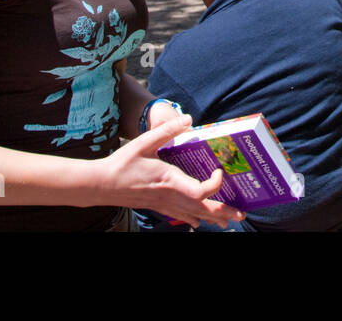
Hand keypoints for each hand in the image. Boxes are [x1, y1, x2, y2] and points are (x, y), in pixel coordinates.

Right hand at [99, 116, 244, 228]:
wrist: (100, 185)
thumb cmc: (121, 164)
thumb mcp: (144, 142)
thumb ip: (166, 130)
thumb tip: (188, 119)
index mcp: (170, 181)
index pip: (200, 191)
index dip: (215, 185)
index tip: (220, 171)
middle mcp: (170, 197)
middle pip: (202, 209)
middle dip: (223, 212)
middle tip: (241, 214)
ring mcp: (164, 205)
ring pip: (193, 215)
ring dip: (212, 218)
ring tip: (228, 221)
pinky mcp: (158, 207)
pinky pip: (180, 216)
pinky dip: (194, 219)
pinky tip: (199, 222)